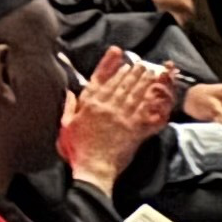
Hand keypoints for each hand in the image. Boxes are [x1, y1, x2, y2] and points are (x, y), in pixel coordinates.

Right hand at [62, 48, 173, 190]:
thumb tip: (69, 93)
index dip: (110, 63)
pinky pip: (145, 109)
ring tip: (149, 71)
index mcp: (90, 105)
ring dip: (143, 80)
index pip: (101, 78)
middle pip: (121, 83)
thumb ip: (69, 107)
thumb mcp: (66, 126)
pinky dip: (151, 98)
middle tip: (139, 63)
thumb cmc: (78, 150)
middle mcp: (107, 106)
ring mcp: (122, 116)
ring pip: (135, 92)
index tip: (117, 53)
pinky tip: (155, 91)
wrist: (94, 168)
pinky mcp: (134, 127)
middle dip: (131, 70)